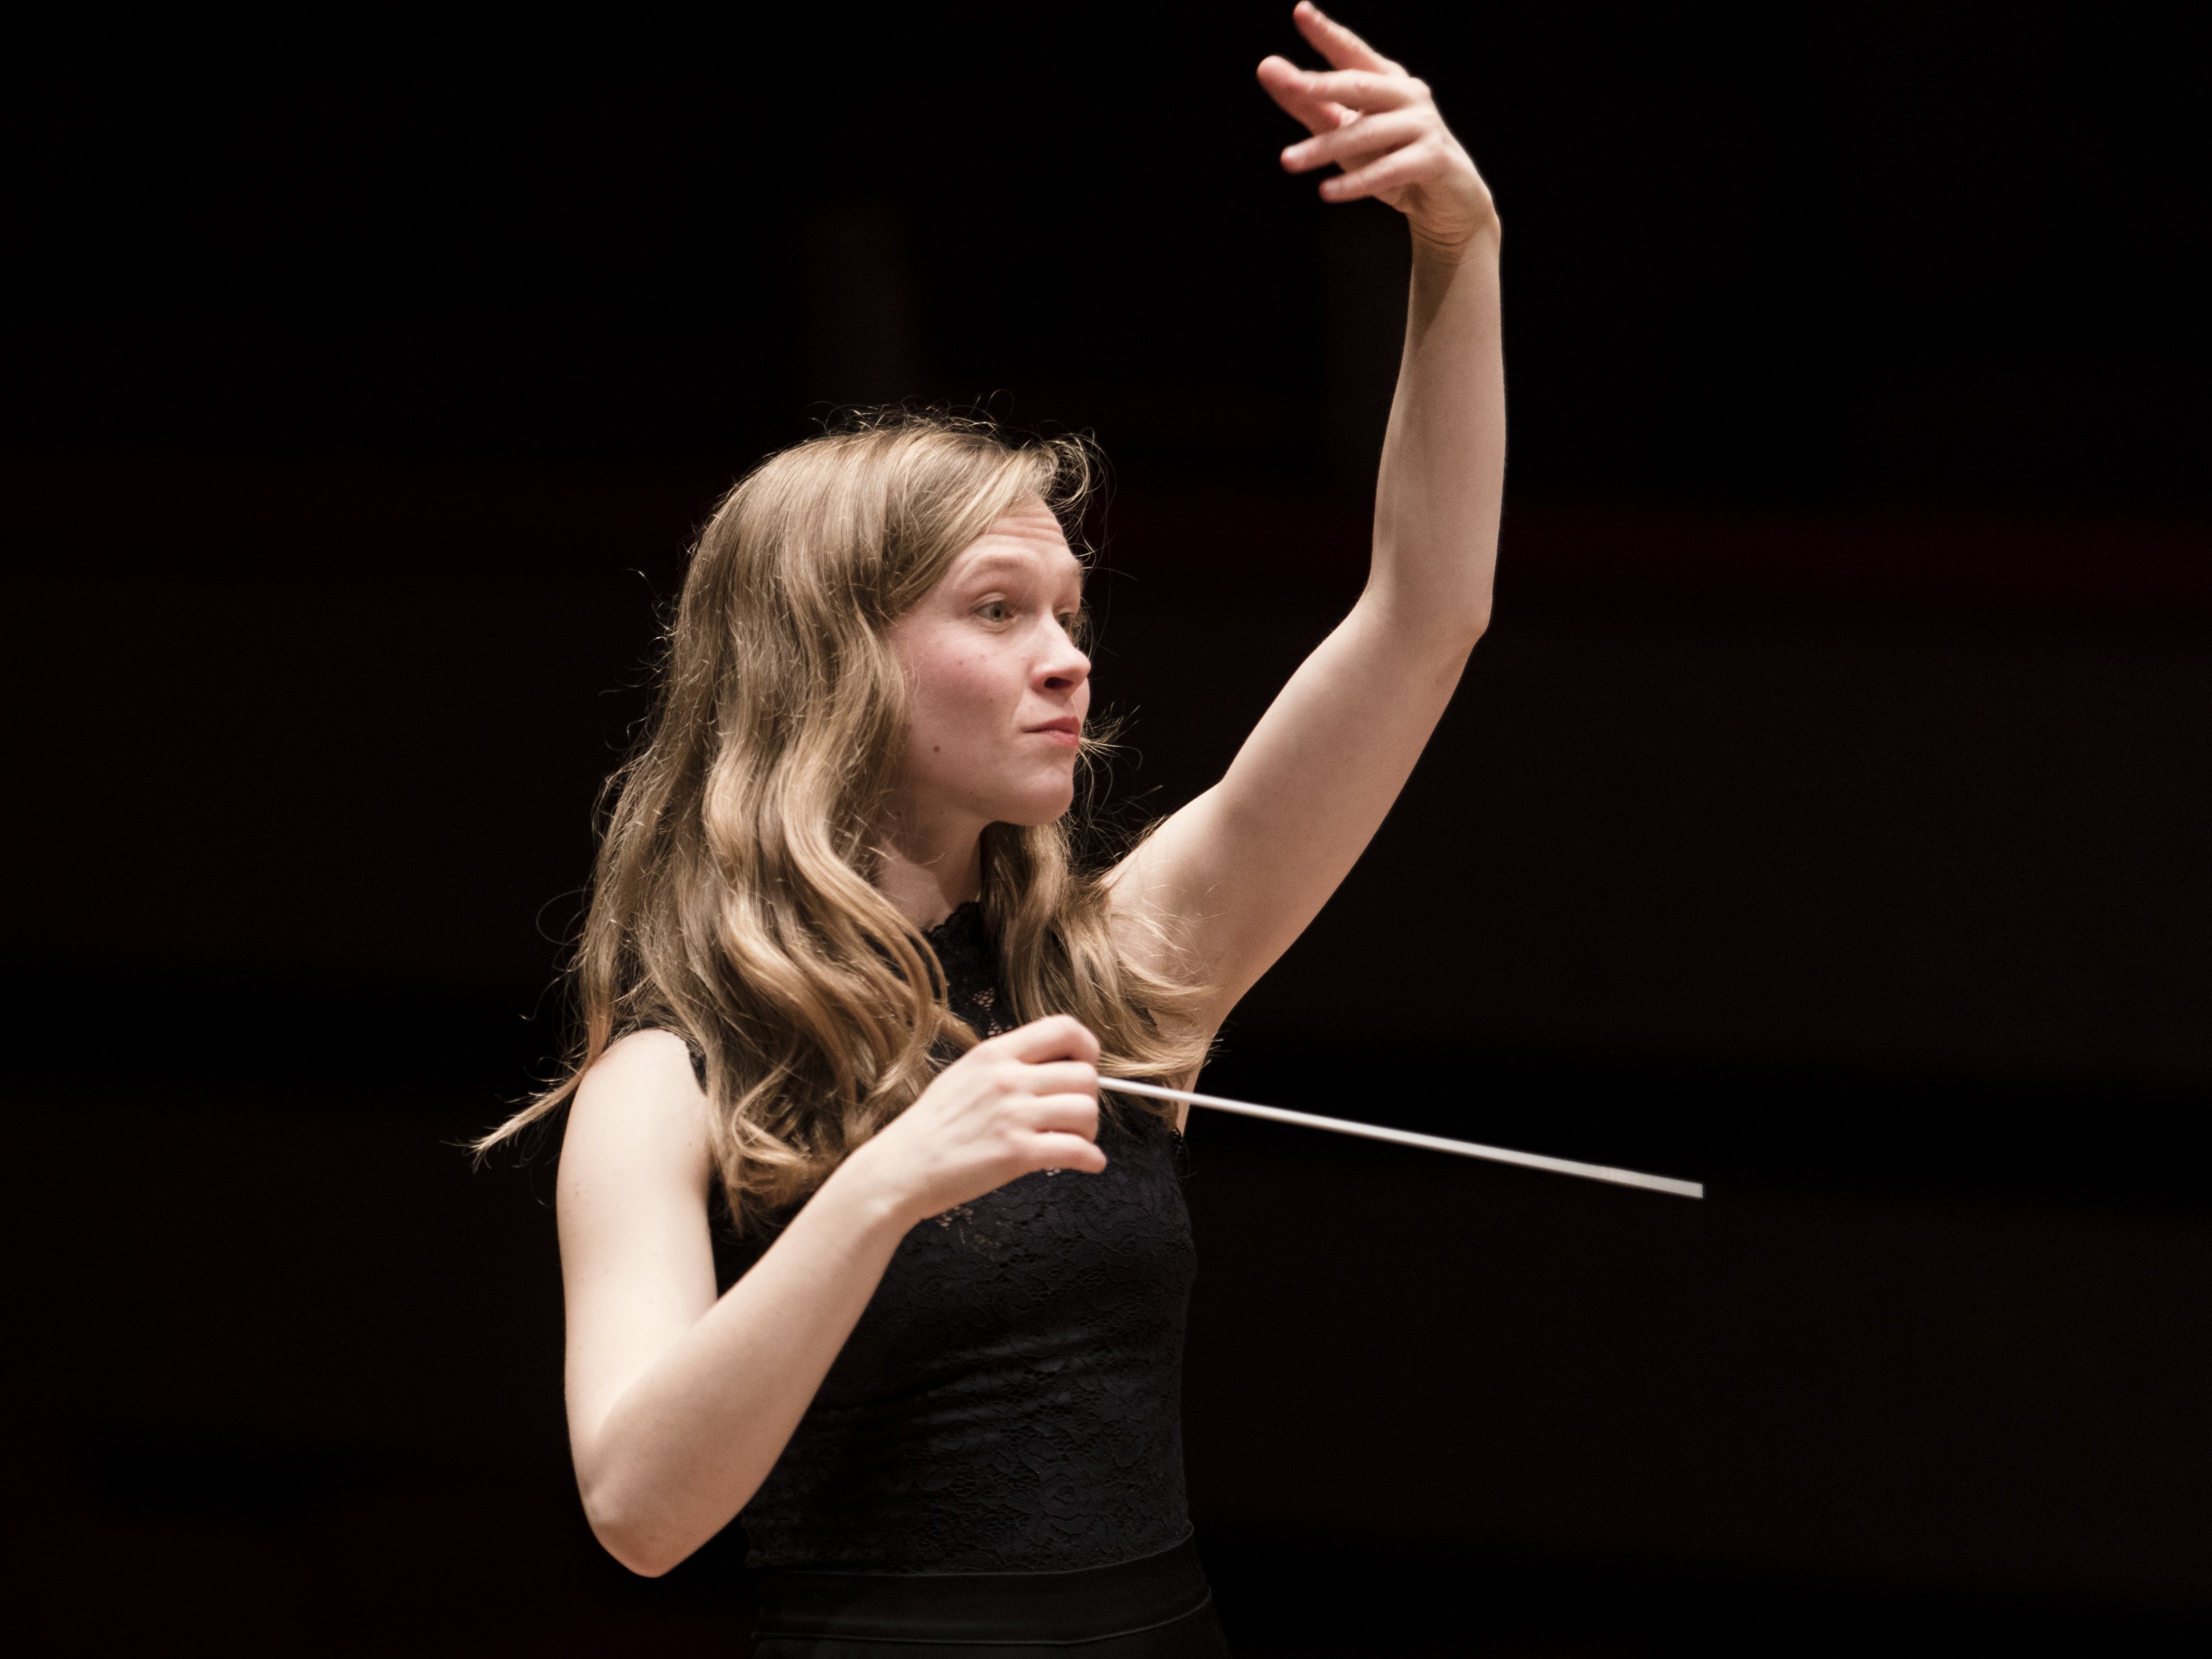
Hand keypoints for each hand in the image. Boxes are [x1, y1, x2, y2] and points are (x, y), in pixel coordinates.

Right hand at [842, 1015, 1104, 1225]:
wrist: (900, 1168)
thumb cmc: (931, 1128)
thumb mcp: (964, 1075)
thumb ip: (1006, 1066)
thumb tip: (1052, 1068)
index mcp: (994, 1053)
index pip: (1063, 1028)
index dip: (1087, 1047)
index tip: (1086, 1066)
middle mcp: (1007, 1078)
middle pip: (1085, 1075)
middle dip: (1089, 1098)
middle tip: (1076, 1117)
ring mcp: (1013, 1115)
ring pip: (1086, 1111)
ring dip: (1090, 1130)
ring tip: (1076, 1140)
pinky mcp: (1017, 1154)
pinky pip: (1078, 1150)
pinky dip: (1091, 1159)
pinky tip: (1087, 1162)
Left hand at [1258, 3, 1495, 253]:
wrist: (1444, 198)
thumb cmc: (1390, 158)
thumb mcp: (1343, 131)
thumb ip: (1307, 104)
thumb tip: (1267, 67)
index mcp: (1386, 80)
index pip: (1351, 52)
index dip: (1327, 33)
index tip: (1301, 12)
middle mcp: (1407, 95)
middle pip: (1360, 85)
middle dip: (1322, 85)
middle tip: (1289, 85)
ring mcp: (1424, 125)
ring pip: (1368, 132)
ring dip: (1324, 148)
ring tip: (1288, 161)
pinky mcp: (1433, 159)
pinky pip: (1388, 170)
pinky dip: (1355, 183)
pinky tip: (1326, 191)